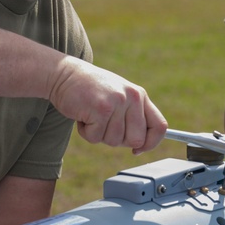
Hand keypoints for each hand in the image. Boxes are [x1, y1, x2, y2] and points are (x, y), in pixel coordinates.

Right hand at [49, 57, 166, 153]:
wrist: (64, 75)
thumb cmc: (91, 90)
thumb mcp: (119, 97)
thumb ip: (132, 116)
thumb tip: (141, 145)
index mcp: (140, 96)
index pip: (159, 127)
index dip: (151, 144)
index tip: (137, 150)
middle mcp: (132, 97)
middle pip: (136, 139)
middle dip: (119, 140)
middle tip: (104, 125)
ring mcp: (117, 102)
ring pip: (114, 141)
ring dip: (99, 135)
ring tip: (91, 116)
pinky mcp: (101, 109)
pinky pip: (96, 137)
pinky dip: (86, 133)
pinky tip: (82, 115)